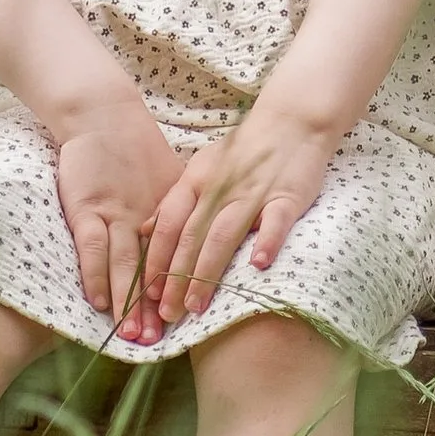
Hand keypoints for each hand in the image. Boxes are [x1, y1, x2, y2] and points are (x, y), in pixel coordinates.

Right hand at [55, 98, 187, 341]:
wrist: (103, 114)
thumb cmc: (134, 150)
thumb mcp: (168, 180)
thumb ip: (180, 212)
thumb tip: (204, 241)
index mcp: (168, 212)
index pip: (177, 257)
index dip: (181, 288)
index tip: (188, 320)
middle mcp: (144, 217)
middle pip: (154, 266)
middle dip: (156, 305)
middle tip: (161, 340)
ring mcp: (114, 213)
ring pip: (125, 262)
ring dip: (129, 299)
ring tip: (133, 333)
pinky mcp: (86, 207)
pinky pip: (91, 246)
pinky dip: (95, 274)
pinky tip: (99, 301)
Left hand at [141, 94, 339, 327]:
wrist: (291, 121)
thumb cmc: (243, 151)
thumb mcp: (201, 168)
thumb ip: (174, 201)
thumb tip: (143, 231)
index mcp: (196, 181)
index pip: (168, 225)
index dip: (156, 261)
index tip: (147, 295)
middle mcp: (219, 189)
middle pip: (191, 237)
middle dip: (175, 278)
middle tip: (167, 314)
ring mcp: (253, 192)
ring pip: (223, 234)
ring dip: (207, 271)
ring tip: (196, 305)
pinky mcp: (286, 196)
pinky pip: (274, 222)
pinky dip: (266, 243)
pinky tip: (258, 266)